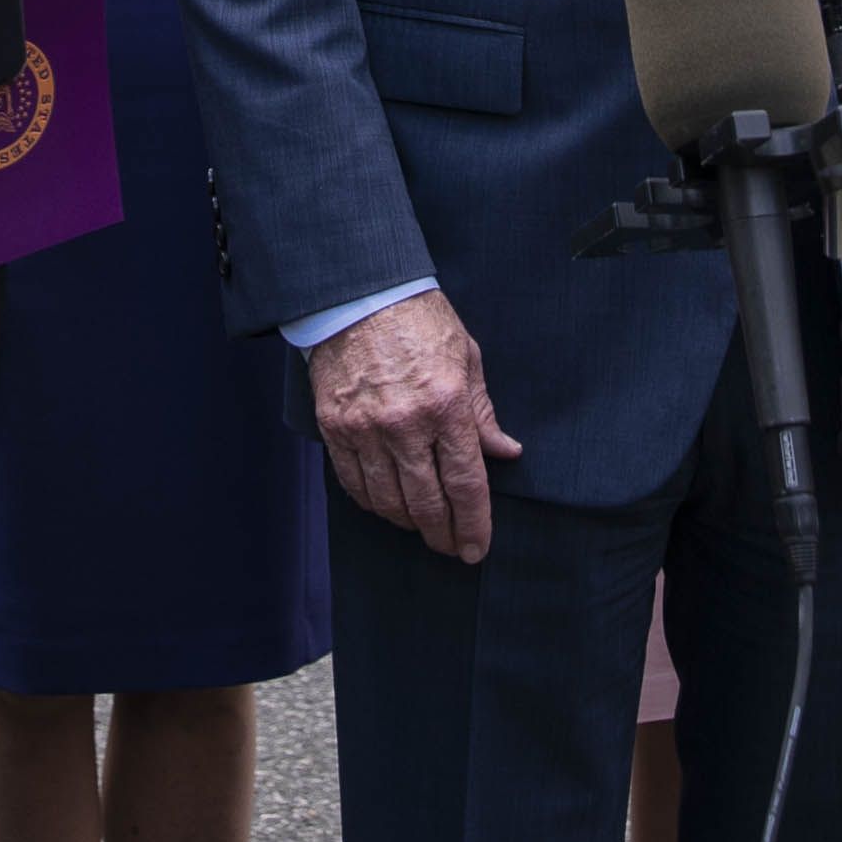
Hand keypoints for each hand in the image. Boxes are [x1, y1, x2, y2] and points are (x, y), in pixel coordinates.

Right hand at [310, 293, 518, 563]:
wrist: (358, 294)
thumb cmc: (419, 320)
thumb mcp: (466, 358)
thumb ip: (483, 413)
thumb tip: (505, 453)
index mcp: (446, 404)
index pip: (465, 483)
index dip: (474, 524)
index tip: (477, 548)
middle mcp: (404, 424)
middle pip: (427, 503)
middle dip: (443, 535)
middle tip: (452, 548)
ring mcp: (365, 429)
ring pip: (388, 501)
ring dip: (409, 523)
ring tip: (423, 527)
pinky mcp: (335, 428)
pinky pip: (353, 483)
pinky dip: (373, 503)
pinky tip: (387, 506)